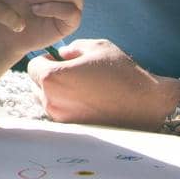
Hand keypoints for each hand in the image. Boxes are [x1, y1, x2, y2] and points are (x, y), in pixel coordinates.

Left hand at [26, 37, 179, 128]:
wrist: (146, 104)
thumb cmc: (121, 73)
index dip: (46, 60)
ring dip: (56, 93)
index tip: (59, 59)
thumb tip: (61, 54)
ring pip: (46, 101)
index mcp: (53, 78)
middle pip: (36, 85)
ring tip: (81, 88)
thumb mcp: (96, 47)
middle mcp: (52, 101)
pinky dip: (67, 107)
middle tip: (71, 73)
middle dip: (49, 77)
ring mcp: (62, 119)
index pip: (33, 66)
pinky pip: (60, 115)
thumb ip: (72, 48)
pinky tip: (86, 101)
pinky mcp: (73, 131)